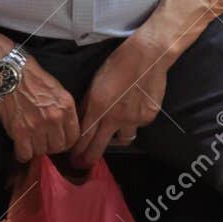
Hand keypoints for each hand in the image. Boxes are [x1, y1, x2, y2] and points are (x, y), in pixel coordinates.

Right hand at [0, 57, 78, 163]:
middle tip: (42, 139)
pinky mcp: (20, 131)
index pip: (73, 138)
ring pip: (41, 152)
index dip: (65, 142)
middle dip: (50, 146)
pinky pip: (25, 154)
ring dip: (35, 148)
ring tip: (29, 139)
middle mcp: (54, 118)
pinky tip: (20, 145)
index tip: (56, 139)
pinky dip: (22, 153)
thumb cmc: (33, 81)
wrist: (10, 73)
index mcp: (66, 107)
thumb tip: (67, 133)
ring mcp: (37, 125)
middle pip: (58, 147)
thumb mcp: (59, 92)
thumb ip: (65, 112)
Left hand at [70, 37, 167, 167]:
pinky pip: (138, 126)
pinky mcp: (148, 117)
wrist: (148, 56)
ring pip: (123, 140)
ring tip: (115, 133)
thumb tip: (82, 119)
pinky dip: (135, 122)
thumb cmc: (118, 63)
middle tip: (85, 165)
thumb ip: (88, 104)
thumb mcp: (96, 82)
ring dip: (117, 138)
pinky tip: (135, 109)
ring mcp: (133, 119)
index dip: (78, 151)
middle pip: (99, 147)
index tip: (74, 159)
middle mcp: (115, 118)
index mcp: (99, 107)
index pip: (84, 136)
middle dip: (90, 158)